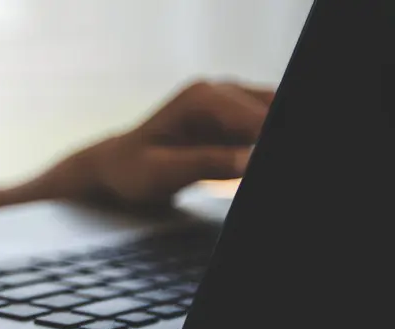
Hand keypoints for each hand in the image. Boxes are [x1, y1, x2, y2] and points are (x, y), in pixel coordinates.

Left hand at [74, 80, 272, 208]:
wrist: (120, 167)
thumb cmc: (133, 170)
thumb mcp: (162, 172)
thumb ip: (205, 164)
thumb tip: (248, 161)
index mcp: (202, 97)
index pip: (258, 118)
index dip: (266, 141)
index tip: (256, 164)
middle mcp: (221, 91)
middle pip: (273, 109)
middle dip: (269, 138)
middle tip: (251, 168)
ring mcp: (232, 103)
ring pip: (274, 114)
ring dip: (266, 142)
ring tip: (244, 170)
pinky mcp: (238, 120)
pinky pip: (266, 127)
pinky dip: (263, 144)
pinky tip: (247, 165)